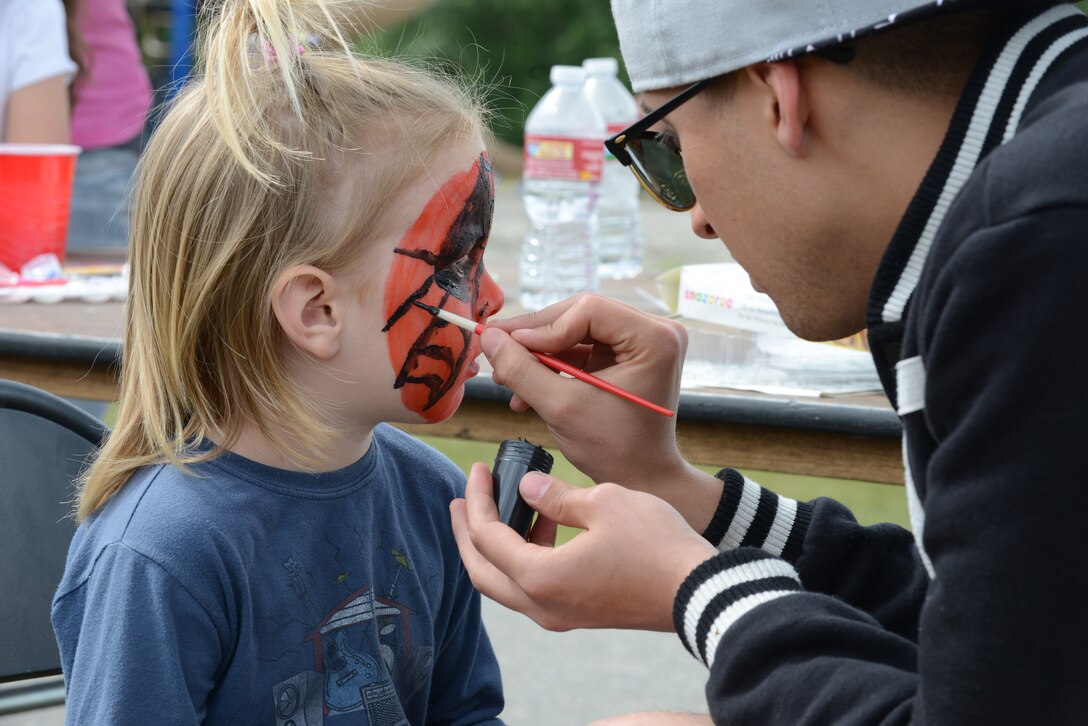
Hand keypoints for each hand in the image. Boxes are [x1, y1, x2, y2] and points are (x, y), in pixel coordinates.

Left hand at [450, 462, 717, 631]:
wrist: (700, 591)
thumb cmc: (656, 545)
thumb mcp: (605, 503)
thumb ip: (557, 495)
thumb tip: (528, 487)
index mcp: (540, 577)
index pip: (487, 536)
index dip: (477, 498)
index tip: (479, 469)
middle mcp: (542, 604)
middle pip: (482, 571)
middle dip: (466, 533)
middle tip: (461, 500)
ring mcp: (560, 615)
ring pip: (505, 584)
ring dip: (495, 547)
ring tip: (500, 507)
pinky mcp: (579, 614)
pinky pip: (533, 589)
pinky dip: (523, 559)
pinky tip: (541, 527)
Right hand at [483, 294, 722, 529]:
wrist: (641, 479)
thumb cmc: (614, 449)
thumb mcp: (562, 408)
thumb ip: (522, 371)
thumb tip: (489, 337)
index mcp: (654, 338)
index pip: (588, 310)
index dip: (544, 326)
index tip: (508, 346)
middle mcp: (654, 331)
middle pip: (579, 315)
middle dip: (535, 339)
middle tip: (496, 351)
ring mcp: (640, 342)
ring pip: (575, 331)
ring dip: (538, 354)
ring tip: (506, 378)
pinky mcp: (625, 356)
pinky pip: (581, 348)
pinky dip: (552, 366)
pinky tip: (525, 389)